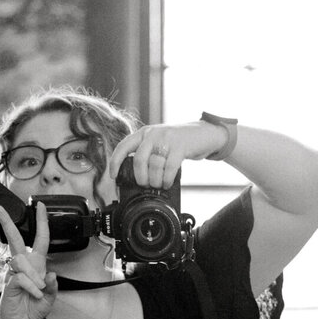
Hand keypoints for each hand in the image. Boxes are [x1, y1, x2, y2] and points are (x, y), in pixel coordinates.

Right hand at [0, 202, 56, 318]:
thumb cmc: (32, 310)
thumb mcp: (49, 299)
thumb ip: (53, 287)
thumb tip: (53, 274)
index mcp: (36, 266)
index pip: (39, 240)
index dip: (41, 223)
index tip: (40, 207)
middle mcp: (24, 266)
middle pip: (15, 239)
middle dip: (8, 222)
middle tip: (0, 208)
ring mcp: (13, 273)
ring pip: (22, 261)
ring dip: (35, 277)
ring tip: (39, 291)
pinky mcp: (8, 283)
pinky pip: (21, 278)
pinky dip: (32, 287)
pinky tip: (35, 294)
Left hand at [109, 120, 225, 189]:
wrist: (204, 133)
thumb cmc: (179, 142)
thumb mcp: (159, 142)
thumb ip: (148, 152)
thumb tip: (136, 175)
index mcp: (144, 133)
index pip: (123, 146)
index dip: (115, 162)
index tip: (113, 176)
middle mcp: (153, 134)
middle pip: (138, 160)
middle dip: (141, 178)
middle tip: (146, 185)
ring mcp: (166, 139)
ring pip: (154, 166)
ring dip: (155, 181)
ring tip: (159, 184)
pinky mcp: (180, 146)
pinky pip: (169, 168)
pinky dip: (167, 179)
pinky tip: (167, 183)